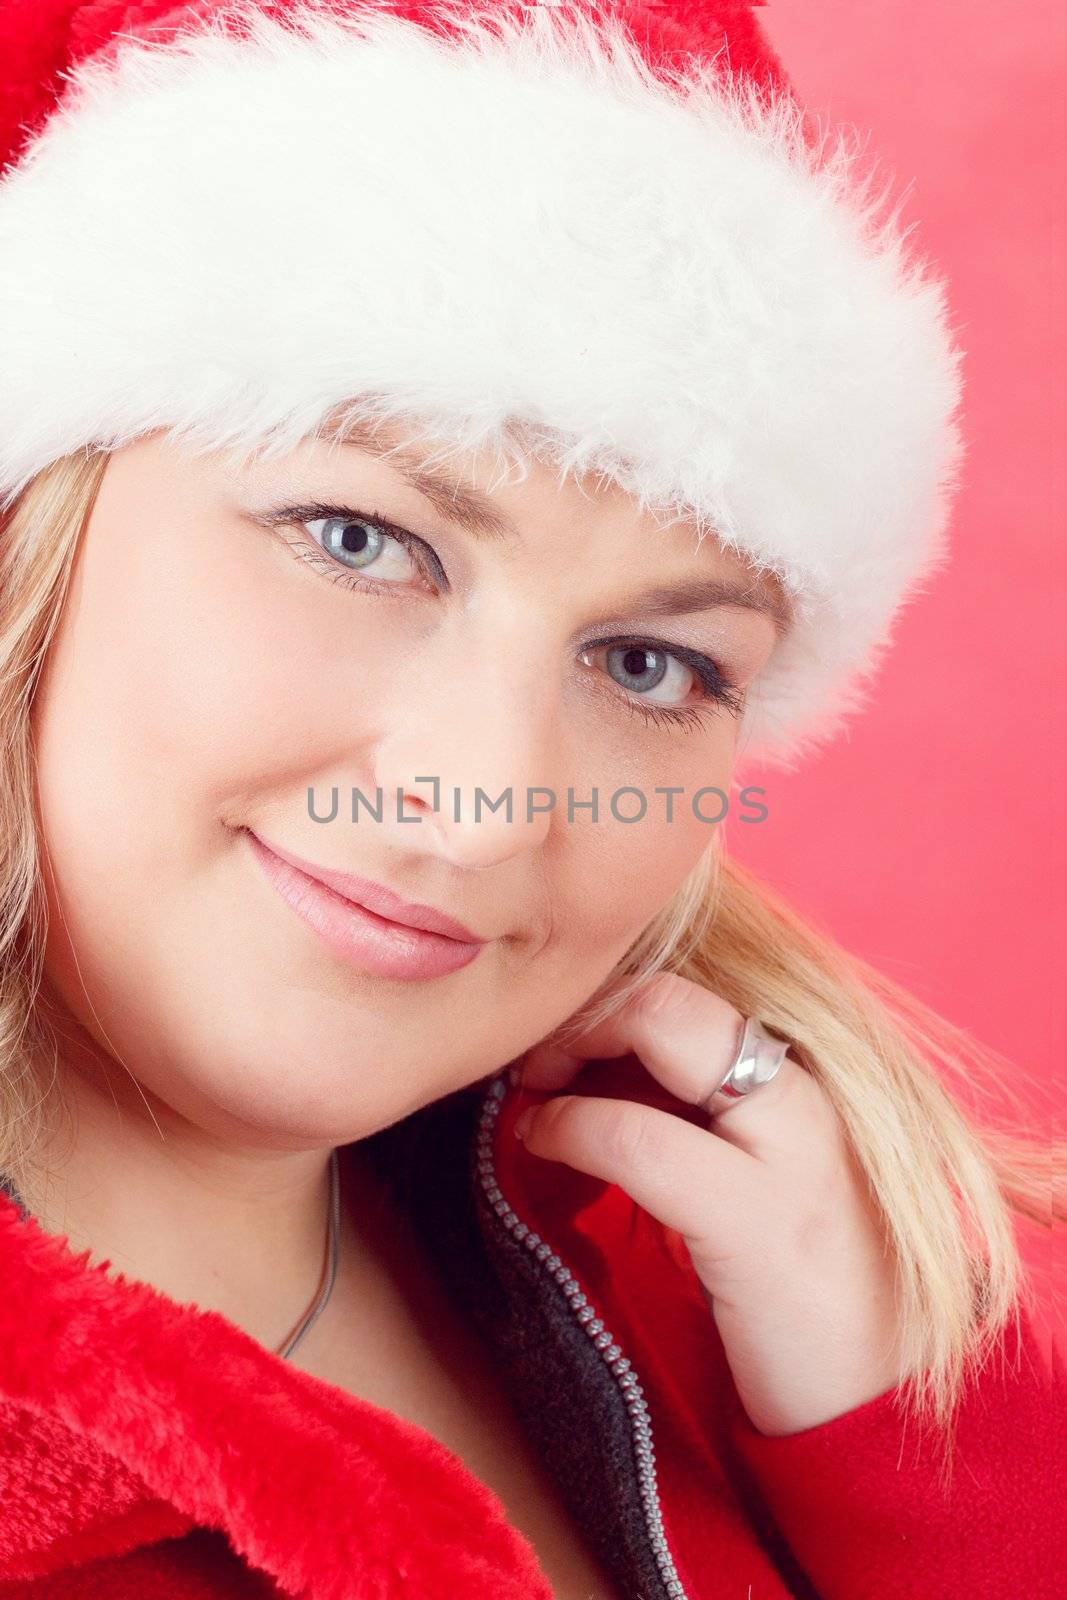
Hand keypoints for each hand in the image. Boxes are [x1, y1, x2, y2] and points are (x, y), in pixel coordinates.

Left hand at [512, 972, 906, 1435]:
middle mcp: (802, 1092)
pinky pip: (639, 1141)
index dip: (604, 1002)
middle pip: (670, 991)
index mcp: (798, 1076)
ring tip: (532, 1101)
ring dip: (566, 1052)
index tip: (558, 1050)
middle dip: (580, 1012)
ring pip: (660, 1027)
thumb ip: (690, 1105)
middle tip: (536, 1066)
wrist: (873, 1395)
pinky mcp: (760, 1224)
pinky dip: (571, 1126)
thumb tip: (585, 1057)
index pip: (684, 988)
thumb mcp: (749, 1168)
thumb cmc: (794, 1281)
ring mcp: (791, 1151)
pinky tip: (542, 1142)